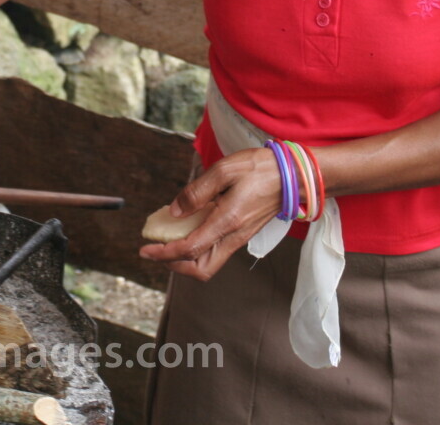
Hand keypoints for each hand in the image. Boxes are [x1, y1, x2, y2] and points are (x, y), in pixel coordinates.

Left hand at [138, 147, 283, 280]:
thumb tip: (174, 211)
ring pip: (209, 264)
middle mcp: (234, 236)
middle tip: (155, 251)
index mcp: (228, 221)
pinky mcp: (243, 234)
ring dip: (186, 260)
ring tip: (167, 242)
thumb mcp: (224, 170)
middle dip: (175, 266)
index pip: (190, 249)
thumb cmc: (260, 169)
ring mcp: (240, 238)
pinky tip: (187, 230)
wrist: (294, 176)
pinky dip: (198, 249)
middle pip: (201, 269)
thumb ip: (197, 191)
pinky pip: (216, 251)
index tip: (145, 250)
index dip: (164, 253)